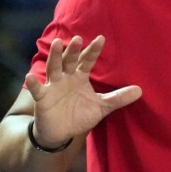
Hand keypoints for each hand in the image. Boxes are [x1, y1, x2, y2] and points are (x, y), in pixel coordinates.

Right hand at [24, 35, 141, 145]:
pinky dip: (33, 83)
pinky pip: (37, 89)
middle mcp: (66, 77)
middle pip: (69, 60)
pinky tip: (30, 76)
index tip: (101, 38)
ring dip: (55, 57)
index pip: (87, 60)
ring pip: (53, 68)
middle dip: (73, 50)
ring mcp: (53, 86)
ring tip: (58, 44)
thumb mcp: (102, 107)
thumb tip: (140, 90)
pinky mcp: (42, 98)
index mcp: (80, 77)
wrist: (61, 133)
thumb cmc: (79, 115)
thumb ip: (118, 98)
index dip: (93, 50)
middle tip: (78, 39)